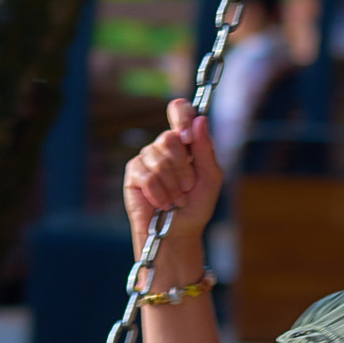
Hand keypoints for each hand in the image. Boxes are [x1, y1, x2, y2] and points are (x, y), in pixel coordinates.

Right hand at [122, 98, 222, 275]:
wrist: (178, 233)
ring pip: (159, 160)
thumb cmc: (196, 206)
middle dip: (183, 168)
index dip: (182, 116)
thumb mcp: (210, 178)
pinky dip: (160, 194)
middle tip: (187, 188)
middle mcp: (164, 146)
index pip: (179, 109)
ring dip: (173, 186)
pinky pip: (147, 176)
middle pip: (169, 138)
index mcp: (185, 141)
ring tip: (177, 200)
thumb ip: (205, 149)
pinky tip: (163, 204)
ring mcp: (147, 158)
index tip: (188, 137)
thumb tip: (201, 119)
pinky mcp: (134, 174)